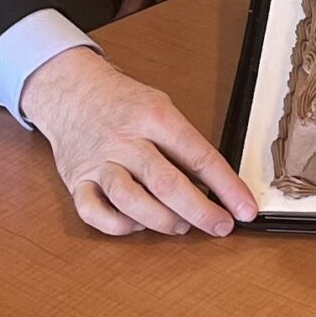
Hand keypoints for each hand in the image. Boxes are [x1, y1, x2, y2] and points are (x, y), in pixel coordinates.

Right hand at [20, 46, 256, 236]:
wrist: (70, 89)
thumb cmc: (123, 102)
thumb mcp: (160, 106)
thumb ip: (183, 143)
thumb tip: (217, 184)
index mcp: (154, 117)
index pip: (199, 156)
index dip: (227, 187)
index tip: (245, 208)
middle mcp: (126, 140)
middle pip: (166, 183)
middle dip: (200, 211)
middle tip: (221, 226)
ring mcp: (99, 162)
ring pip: (130, 201)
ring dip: (162, 221)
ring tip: (181, 225)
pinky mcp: (77, 181)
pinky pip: (94, 213)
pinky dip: (119, 226)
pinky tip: (137, 224)